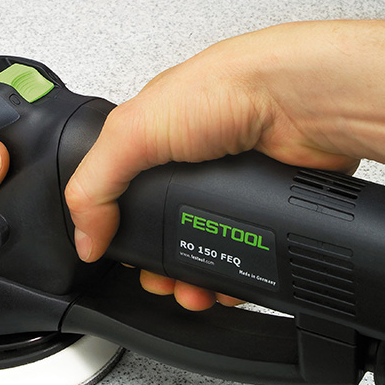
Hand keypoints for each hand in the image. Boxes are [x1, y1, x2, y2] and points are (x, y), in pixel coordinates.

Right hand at [65, 25, 357, 309]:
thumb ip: (95, 184)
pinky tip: (226, 286)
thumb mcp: (133, 132)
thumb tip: (84, 237)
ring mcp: (228, 189)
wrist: (299, 101)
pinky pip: (244, 256)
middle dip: (159, 267)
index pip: (124, 199)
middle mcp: (191, 167)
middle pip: (166, 233)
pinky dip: (233, 278)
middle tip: (160, 283)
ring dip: (194, 280)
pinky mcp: (262, 208)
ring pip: (205, 251)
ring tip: (193, 294)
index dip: (120, 233)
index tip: (124, 260)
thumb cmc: (226, 90)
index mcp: (153, 143)